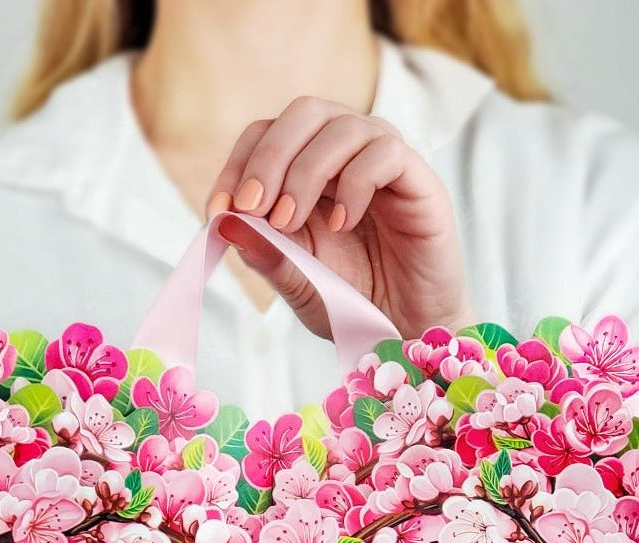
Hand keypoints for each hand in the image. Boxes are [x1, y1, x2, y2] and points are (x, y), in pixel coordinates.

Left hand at [205, 95, 475, 340]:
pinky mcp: (419, 180)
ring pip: (342, 125)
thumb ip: (266, 255)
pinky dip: (354, 184)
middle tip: (253, 206)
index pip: (267, 134)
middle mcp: (347, 155)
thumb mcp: (298, 284)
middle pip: (303, 113)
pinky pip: (384, 153)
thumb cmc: (354, 304)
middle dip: (268, 157)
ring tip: (291, 222)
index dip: (238, 164)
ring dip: (305, 172)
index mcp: (311, 171)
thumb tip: (225, 223)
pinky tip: (341, 224)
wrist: (407, 332)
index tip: (219, 210)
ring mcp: (384, 163)